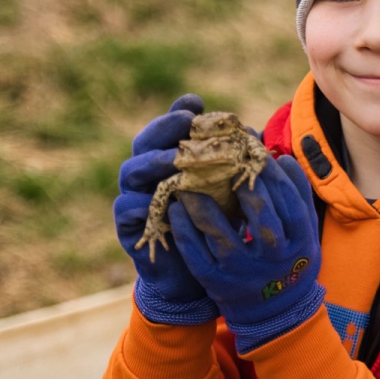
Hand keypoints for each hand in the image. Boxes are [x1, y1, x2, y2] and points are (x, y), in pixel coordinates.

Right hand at [114, 94, 219, 325]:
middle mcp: (149, 173)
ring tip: (173, 159)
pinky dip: (139, 202)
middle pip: (147, 142)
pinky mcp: (128, 225)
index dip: (178, 112)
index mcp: (171, 159)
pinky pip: (127, 209)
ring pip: (133, 170)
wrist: (195, 275)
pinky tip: (154, 200)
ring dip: (152, 162)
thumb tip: (253, 132)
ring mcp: (135, 196)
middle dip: (164, 129)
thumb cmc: (214, 225)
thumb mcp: (227, 192)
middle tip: (184, 122)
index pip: (170, 129)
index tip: (195, 103)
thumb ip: (232, 164)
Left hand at [169, 154, 324, 353]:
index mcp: (300, 241)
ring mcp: (244, 272)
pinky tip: (175, 210)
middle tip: (222, 160)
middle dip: (242, 185)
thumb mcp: (305, 230)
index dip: (272, 173)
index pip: (289, 200)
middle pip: (260, 215)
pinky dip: (185, 231)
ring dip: (203, 205)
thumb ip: (297, 194)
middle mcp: (274, 257)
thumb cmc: (290, 258)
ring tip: (188, 181)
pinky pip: (197, 255)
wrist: (277, 313)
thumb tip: (280, 157)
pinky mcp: (217, 283)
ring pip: (222, 234)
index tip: (254, 152)